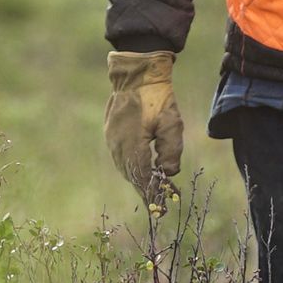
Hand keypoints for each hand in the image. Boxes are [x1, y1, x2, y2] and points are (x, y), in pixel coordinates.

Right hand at [103, 51, 183, 207]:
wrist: (137, 74)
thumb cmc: (158, 97)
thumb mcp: (172, 123)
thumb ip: (171, 152)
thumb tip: (167, 173)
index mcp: (132, 145)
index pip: (143, 179)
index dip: (152, 195)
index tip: (162, 208)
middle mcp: (118, 146)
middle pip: (132, 177)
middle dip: (146, 190)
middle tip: (162, 201)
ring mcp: (111, 140)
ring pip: (125, 168)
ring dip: (138, 179)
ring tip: (154, 188)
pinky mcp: (110, 134)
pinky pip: (120, 158)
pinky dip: (132, 167)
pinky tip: (142, 169)